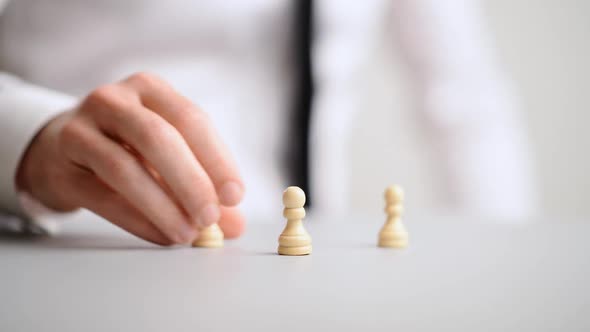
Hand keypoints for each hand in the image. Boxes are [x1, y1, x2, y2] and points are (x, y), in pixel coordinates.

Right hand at [16, 73, 244, 244]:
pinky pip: (102, 195)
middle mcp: (114, 100)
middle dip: (191, 182)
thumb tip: (235, 224)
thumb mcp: (167, 154)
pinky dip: (137, 220)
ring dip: (162, 206)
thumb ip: (203, 184)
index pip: (191, 119)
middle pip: (158, 139)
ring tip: (187, 234)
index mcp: (150, 89)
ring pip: (125, 167)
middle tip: (210, 217)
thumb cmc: (127, 147)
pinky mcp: (62, 163)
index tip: (234, 195)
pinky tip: (161, 236)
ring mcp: (81, 127)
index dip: (217, 159)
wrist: (62, 147)